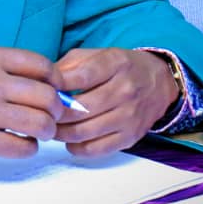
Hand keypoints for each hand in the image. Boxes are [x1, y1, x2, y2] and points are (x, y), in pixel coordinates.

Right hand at [0, 47, 64, 156]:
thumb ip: (8, 68)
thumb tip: (47, 83)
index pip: (42, 65)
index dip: (56, 80)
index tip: (56, 88)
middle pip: (47, 97)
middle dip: (56, 109)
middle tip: (51, 114)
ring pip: (40, 123)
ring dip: (47, 130)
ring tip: (39, 130)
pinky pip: (23, 147)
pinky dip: (29, 147)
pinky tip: (21, 142)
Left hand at [52, 48, 177, 157]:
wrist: (159, 83)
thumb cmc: (121, 67)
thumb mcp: (98, 54)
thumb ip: (70, 65)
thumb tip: (46, 81)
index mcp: (115, 64)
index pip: (81, 76)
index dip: (58, 85)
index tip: (45, 90)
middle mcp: (125, 90)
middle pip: (80, 108)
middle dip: (55, 113)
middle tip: (43, 113)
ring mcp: (129, 115)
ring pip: (85, 131)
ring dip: (62, 133)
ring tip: (52, 127)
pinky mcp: (130, 136)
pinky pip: (98, 149)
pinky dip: (78, 148)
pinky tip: (70, 141)